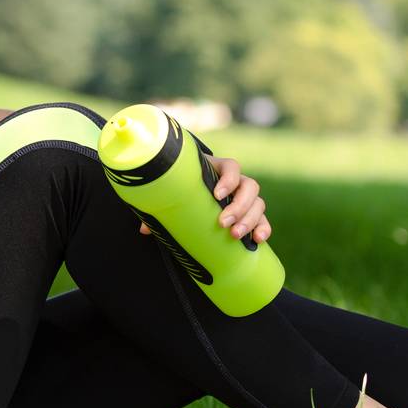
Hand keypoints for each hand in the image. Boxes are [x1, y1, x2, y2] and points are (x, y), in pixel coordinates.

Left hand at [137, 156, 270, 243]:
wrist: (188, 192)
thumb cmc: (179, 188)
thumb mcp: (172, 192)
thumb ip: (161, 207)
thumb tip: (145, 230)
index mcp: (216, 169)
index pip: (232, 167)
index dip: (228, 180)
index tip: (216, 195)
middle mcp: (235, 181)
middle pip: (249, 187)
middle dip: (239, 206)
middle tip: (222, 223)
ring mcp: (244, 197)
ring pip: (258, 203)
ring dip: (250, 219)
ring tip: (234, 235)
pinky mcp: (249, 213)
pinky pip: (263, 219)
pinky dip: (263, 228)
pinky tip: (258, 240)